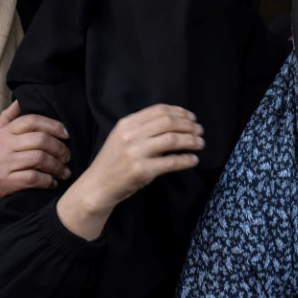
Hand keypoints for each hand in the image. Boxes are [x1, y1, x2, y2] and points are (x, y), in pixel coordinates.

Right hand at [0, 101, 70, 218]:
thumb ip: (6, 119)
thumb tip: (19, 101)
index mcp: (3, 133)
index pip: (32, 121)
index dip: (53, 125)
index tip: (66, 134)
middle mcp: (4, 146)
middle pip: (41, 140)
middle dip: (60, 148)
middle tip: (67, 156)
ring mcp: (4, 164)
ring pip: (40, 159)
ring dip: (57, 166)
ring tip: (64, 171)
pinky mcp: (6, 182)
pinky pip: (34, 178)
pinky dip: (47, 181)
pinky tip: (52, 183)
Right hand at [56, 103, 203, 239]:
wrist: (97, 187)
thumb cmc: (113, 162)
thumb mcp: (122, 137)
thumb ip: (142, 127)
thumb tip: (173, 120)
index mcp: (127, 124)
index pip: (159, 110)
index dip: (179, 112)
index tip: (191, 117)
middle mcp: (131, 135)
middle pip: (168, 123)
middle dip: (188, 125)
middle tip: (200, 130)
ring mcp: (136, 153)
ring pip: (172, 140)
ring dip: (191, 141)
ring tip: (200, 143)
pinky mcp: (142, 171)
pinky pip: (171, 162)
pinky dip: (186, 160)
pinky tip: (193, 160)